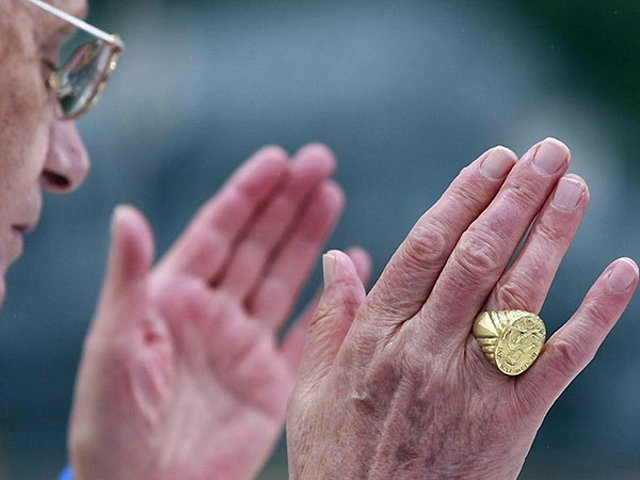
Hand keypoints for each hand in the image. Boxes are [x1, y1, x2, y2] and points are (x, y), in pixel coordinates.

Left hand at [68, 144, 370, 479]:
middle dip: (287, 202)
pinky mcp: (270, 380)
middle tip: (319, 162)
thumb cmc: (114, 424)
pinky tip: (351, 268)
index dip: (247, 194)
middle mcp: (214, 313)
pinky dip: (330, 301)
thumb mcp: (114, 346)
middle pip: (257, 244)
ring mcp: (244, 344)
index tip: (277, 160)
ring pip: (283, 277)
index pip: (217, 231)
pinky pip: (306, 331)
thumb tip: (126, 214)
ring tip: (332, 195)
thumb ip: (128, 282)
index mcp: (174, 298)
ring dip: (308, 237)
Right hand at [287, 138, 637, 478]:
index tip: (492, 160)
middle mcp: (427, 351)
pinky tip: (624, 269)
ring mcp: (473, 385)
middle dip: (515, 196)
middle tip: (546, 150)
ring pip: (521, 294)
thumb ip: (327, 321)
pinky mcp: (513, 420)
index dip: (463, 198)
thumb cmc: (337, 462)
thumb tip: (336, 258)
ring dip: (553, 233)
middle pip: (478, 258)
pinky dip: (599, 313)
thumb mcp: (311, 390)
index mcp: (377, 338)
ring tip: (576, 184)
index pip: (425, 249)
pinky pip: (563, 359)